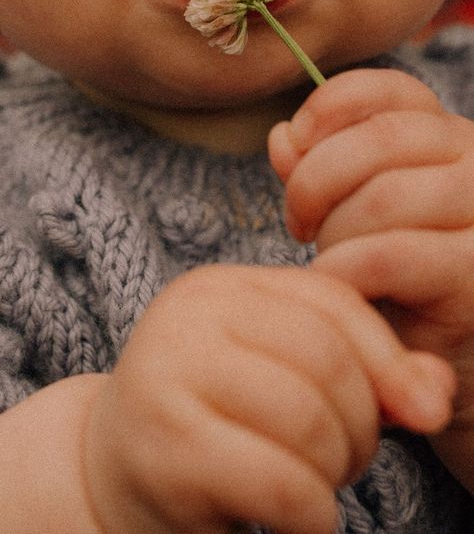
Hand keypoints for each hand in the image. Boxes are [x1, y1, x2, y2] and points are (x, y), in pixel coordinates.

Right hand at [82, 264, 452, 533]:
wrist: (114, 469)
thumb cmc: (214, 419)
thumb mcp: (283, 375)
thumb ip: (362, 371)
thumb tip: (435, 396)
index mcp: (219, 287)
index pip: (331, 301)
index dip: (388, 359)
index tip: (415, 410)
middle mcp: (187, 315)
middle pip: (325, 358)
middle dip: (362, 422)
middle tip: (349, 458)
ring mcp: (167, 376)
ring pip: (308, 419)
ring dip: (338, 468)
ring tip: (321, 484)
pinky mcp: (163, 449)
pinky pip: (279, 481)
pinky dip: (313, 513)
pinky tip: (302, 519)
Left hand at [269, 68, 473, 489]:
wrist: (443, 363)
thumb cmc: (394, 283)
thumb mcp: (354, 216)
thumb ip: (320, 172)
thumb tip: (281, 136)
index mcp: (449, 140)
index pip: (392, 90)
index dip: (329, 107)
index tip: (293, 145)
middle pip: (380, 139)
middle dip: (315, 181)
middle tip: (298, 225)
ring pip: (384, 197)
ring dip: (334, 235)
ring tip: (329, 263)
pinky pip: (388, 255)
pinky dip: (342, 270)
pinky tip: (333, 287)